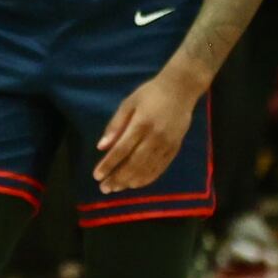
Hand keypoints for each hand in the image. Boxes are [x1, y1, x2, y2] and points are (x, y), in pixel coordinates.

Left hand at [93, 73, 200, 193]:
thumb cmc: (150, 93)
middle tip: (104, 188)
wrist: (181, 89)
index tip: (97, 176)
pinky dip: (148, 178)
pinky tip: (136, 184)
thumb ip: (115, 125)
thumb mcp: (128, 103)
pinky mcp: (175, 148)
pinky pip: (161, 168)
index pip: (121, 150)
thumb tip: (101, 147)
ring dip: (131, 181)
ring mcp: (167, 145)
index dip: (109, 165)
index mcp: (141, 124)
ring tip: (117, 188)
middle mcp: (155, 138)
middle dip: (118, 178)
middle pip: (134, 164)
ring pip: (148, 169)